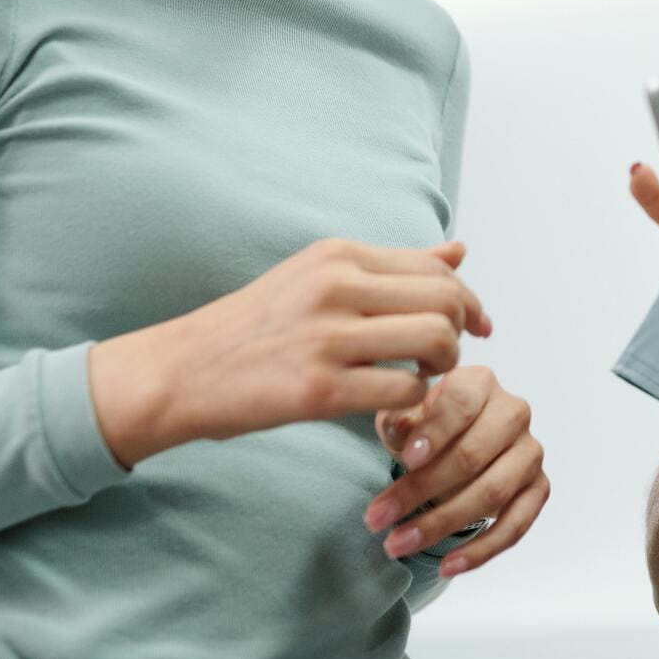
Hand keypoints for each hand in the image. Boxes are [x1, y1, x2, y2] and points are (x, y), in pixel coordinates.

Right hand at [88, 238, 491, 468]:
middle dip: (462, 332)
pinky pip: (403, 391)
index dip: (468, 298)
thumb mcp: (318, 277)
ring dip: (443, 367)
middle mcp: (337, 286)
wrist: (180, 371)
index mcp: (339, 255)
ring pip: (435, 341)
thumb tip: (459, 251)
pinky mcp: (319, 390)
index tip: (478, 325)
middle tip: (446, 358)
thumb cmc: (254, 327)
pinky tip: (394, 407)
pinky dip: (414, 404)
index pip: (435, 266)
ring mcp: (328, 337)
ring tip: (422, 379)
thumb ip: (391, 267)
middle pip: (446, 299)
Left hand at [364, 366, 548, 577]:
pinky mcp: (539, 487)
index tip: (406, 460)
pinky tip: (447, 566)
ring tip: (398, 544)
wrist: (457, 441)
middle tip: (378, 518)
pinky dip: (481, 550)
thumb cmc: (428, 427)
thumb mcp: (405, 416)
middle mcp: (514, 412)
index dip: (435, 432)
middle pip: (473, 454)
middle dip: (421, 490)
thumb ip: (400, 420)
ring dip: (442, 524)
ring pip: (492, 492)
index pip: (461, 403)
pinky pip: (516, 525)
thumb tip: (399, 430)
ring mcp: (530, 452)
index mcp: (480, 383)